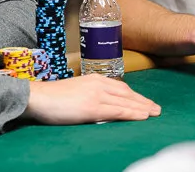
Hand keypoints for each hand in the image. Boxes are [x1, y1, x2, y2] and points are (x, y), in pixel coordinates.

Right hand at [23, 74, 160, 124]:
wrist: (38, 97)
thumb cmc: (52, 96)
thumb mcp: (75, 91)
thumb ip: (90, 94)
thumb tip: (101, 105)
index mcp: (93, 78)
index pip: (120, 87)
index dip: (135, 95)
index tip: (145, 101)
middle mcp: (98, 84)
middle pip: (127, 93)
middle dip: (143, 101)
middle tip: (157, 108)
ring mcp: (96, 95)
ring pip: (126, 102)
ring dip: (143, 108)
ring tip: (155, 113)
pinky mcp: (93, 108)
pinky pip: (119, 111)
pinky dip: (133, 114)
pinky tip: (143, 116)